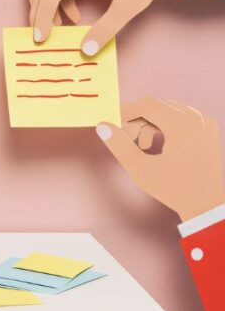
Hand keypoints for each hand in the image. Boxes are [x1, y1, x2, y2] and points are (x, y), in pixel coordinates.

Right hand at [97, 98, 224, 221]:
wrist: (208, 205)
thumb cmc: (174, 189)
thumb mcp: (141, 169)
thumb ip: (119, 145)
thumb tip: (102, 125)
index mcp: (183, 125)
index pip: (147, 105)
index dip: (126, 113)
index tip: (113, 126)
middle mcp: (197, 117)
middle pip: (157, 105)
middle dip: (137, 120)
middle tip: (128, 140)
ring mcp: (204, 121)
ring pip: (167, 109)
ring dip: (150, 123)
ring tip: (144, 147)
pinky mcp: (207, 127)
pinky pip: (179, 116)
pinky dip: (164, 125)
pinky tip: (159, 144)